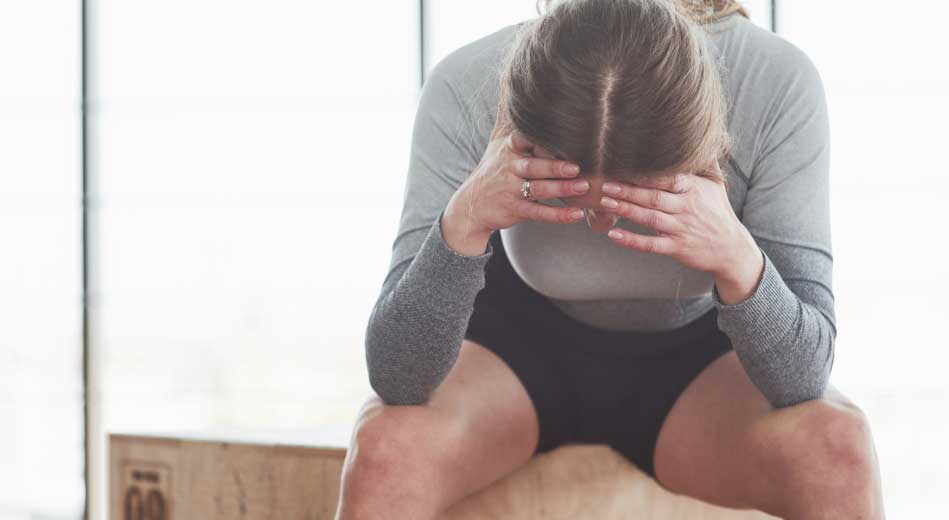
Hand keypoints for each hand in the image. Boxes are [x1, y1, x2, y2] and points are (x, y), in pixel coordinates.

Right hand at [444, 102, 590, 239]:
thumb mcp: (496, 143)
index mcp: (509, 150)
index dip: (540, 136)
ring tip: (584, 187)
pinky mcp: (515, 211)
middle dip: (554, 167)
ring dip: (562, 189)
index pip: (524, 139)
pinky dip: (558, 216)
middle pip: (533, 167)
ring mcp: (511, 191)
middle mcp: (509, 169)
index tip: (562, 128)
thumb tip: (507, 82)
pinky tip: (577, 215)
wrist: (471, 206)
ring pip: (539, 190)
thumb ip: (506, 117)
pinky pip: (538, 213)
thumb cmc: (493, 171)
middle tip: (576, 165)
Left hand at [597, 164, 759, 281]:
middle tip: (605, 184)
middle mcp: (686, 208)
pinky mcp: (676, 248)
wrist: (731, 249)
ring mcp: (681, 229)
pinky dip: (632, 240)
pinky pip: (651, 244)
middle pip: (654, 197)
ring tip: (605, 202)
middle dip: (628, 190)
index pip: (666, 179)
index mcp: (693, 190)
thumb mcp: (716, 185)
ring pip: (650, 218)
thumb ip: (706, 162)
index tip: (623, 167)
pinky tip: (613, 235)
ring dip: (626, 210)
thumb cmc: (719, 213)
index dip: (644, 174)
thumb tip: (705, 136)